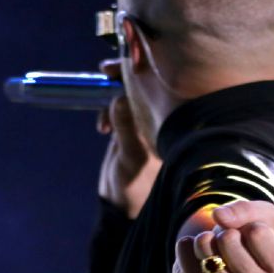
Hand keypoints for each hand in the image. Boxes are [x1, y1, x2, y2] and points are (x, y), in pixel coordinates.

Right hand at [96, 58, 160, 218]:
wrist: (123, 206)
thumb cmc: (135, 187)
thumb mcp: (130, 158)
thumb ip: (126, 130)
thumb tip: (119, 99)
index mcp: (172, 123)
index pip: (160, 86)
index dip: (142, 70)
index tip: (121, 66)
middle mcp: (162, 119)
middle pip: (145, 84)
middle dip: (124, 75)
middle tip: (105, 69)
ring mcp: (146, 122)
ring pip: (130, 94)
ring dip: (112, 95)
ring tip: (102, 120)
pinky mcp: (131, 129)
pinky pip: (119, 108)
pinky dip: (108, 111)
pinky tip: (102, 129)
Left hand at [172, 200, 273, 272]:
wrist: (226, 259)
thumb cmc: (251, 237)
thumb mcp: (262, 216)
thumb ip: (246, 210)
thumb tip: (220, 217)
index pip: (257, 233)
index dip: (251, 224)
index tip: (253, 235)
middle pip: (228, 240)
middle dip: (225, 231)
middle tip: (231, 240)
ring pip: (205, 249)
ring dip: (204, 239)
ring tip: (214, 246)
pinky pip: (185, 258)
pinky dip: (186, 247)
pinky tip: (197, 253)